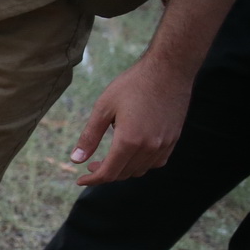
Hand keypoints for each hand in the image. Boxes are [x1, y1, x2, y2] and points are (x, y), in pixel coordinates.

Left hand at [69, 55, 192, 185]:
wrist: (169, 69)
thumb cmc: (133, 84)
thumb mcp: (103, 108)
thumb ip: (89, 137)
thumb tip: (75, 160)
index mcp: (129, 141)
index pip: (108, 173)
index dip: (92, 180)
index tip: (80, 180)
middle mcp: (149, 147)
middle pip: (123, 174)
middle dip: (104, 173)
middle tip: (92, 164)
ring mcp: (164, 144)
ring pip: (139, 170)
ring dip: (122, 169)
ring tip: (110, 158)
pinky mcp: (174, 138)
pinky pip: (156, 162)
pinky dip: (141, 164)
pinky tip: (132, 154)